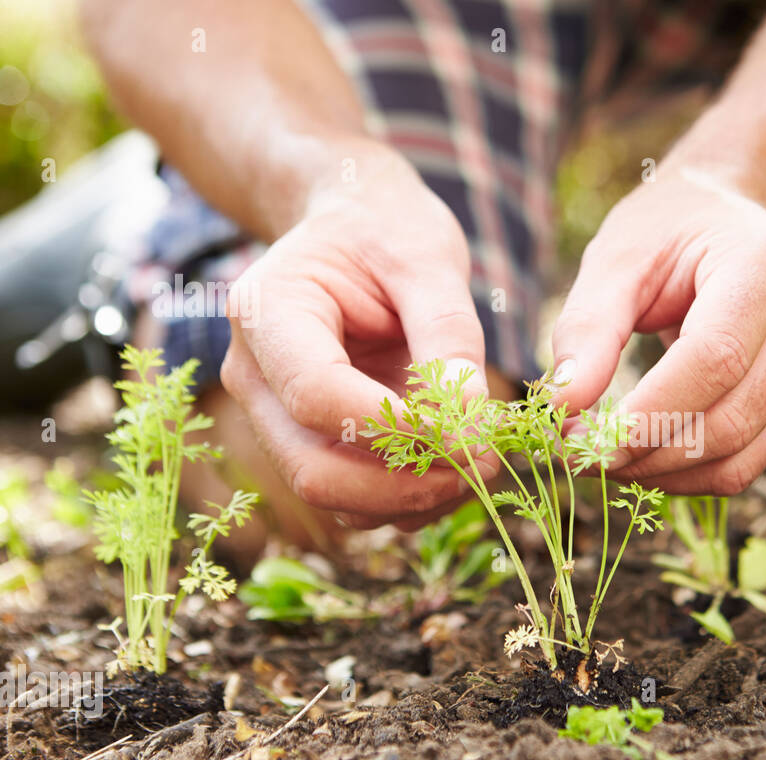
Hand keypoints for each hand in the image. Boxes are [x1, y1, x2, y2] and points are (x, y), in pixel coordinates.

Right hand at [219, 146, 492, 529]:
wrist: (359, 228)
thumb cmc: (389, 231)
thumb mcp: (428, 259)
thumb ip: (448, 334)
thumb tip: (468, 420)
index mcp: (266, 312)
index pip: (317, 396)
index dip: (396, 429)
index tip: (472, 435)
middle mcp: (256, 376)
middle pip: (313, 469)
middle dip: (405, 483)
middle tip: (484, 464)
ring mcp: (277, 418)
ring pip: (333, 497)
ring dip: (413, 500)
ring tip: (481, 464)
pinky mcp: (311, 444)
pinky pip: (353, 500)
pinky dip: (410, 501)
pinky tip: (459, 467)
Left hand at [550, 165, 765, 494]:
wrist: (732, 214)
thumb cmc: (670, 228)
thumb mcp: (618, 257)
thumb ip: (588, 328)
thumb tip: (563, 408)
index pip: (715, 360)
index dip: (647, 413)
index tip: (578, 439)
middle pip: (730, 420)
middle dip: (646, 453)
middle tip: (577, 456)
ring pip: (740, 458)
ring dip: (662, 474)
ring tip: (603, 459)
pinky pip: (744, 464)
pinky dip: (685, 474)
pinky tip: (639, 456)